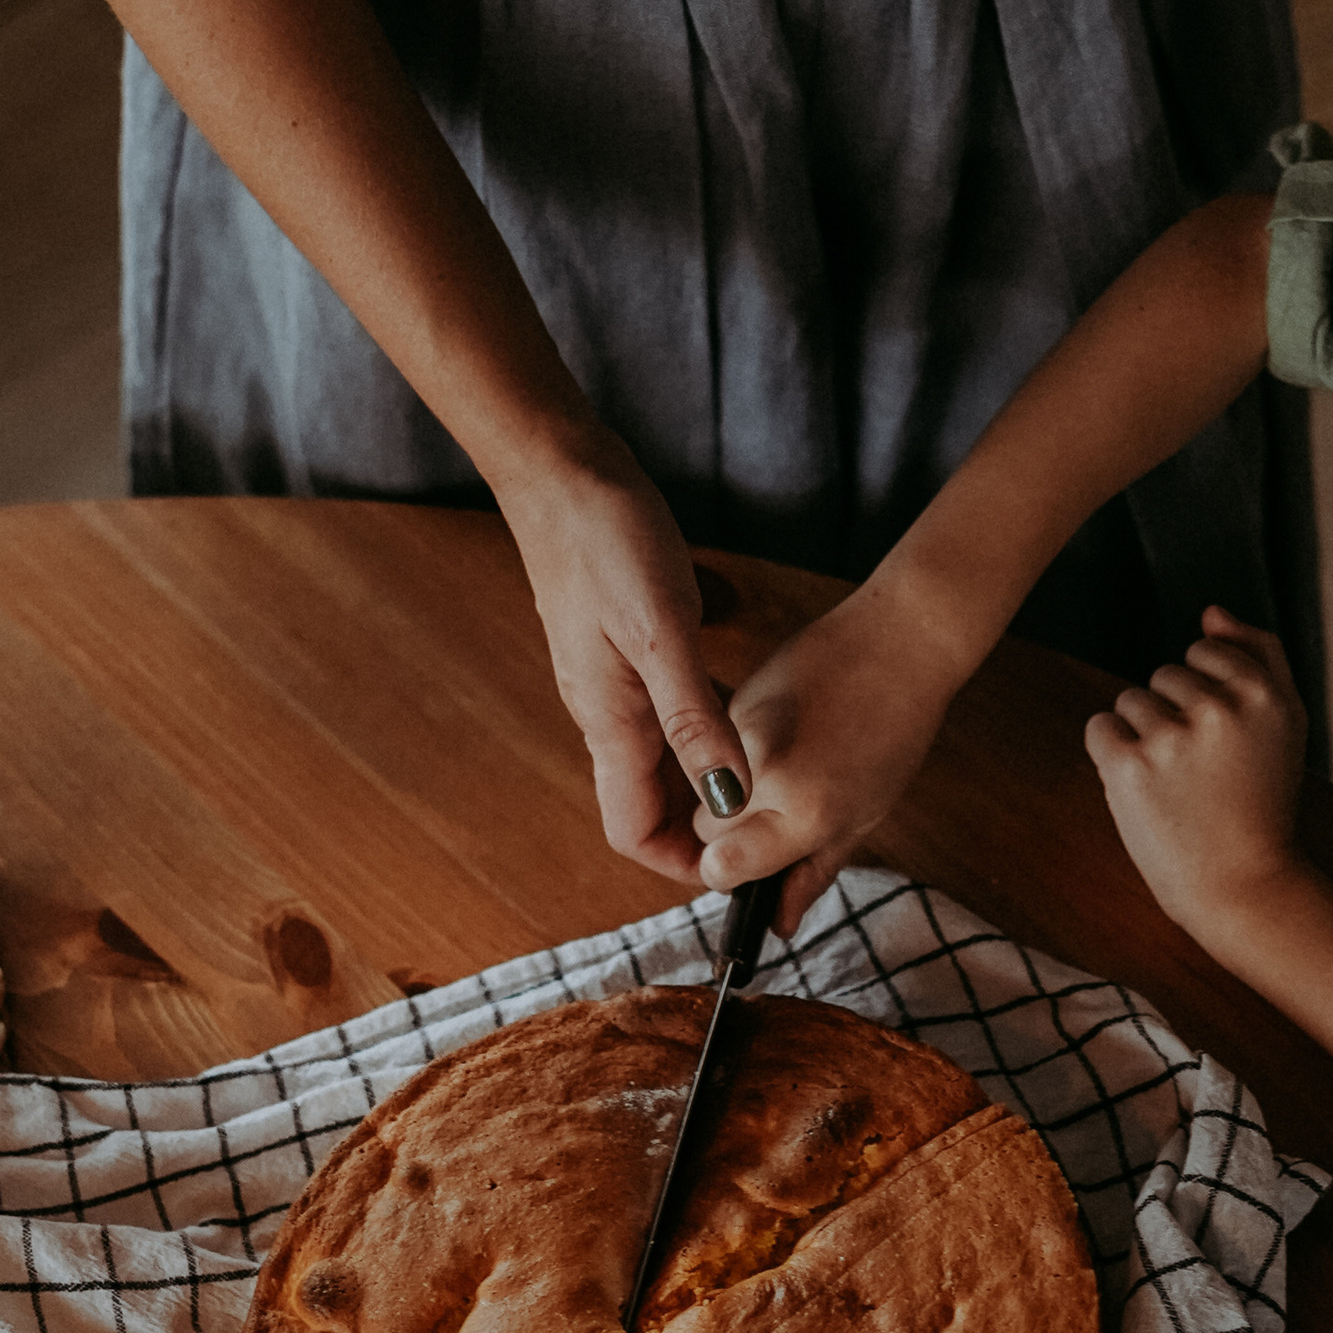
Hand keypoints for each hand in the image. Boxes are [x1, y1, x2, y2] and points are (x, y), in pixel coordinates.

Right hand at [493, 442, 745, 884]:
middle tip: (772, 821)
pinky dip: (703, 721)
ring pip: (659, 756)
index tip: (738, 863)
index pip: (632, 830)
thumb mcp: (662, 630)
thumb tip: (729, 802)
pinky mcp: (623, 646)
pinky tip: (743, 704)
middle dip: (704, 825)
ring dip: (708, 772)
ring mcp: (612, 680)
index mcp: (608, 722)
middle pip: (649, 801)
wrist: (560, 468)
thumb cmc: (606, 539)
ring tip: (770, 773)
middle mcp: (605, 712)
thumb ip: (693, 720)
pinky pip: (664, 709)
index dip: (682, 861)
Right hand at [696, 582, 965, 931]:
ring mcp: (744, 736)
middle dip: (728, 832)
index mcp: (804, 813)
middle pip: (706, 831)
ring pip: (703, 790)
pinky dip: (735, 756)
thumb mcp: (863, 815)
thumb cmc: (893, 732)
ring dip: (729, 794)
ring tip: (781, 770)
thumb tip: (779, 926)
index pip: (722, 867)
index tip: (749, 863)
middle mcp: (765, 778)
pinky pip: (718, 749)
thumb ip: (813, 872)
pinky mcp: (735, 702)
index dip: (730, 871)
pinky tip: (778, 738)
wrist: (896, 646)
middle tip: (774, 811)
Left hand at [1084, 609, 1308, 947]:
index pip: (1203, 651)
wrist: (1242, 885)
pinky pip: (1099, 728)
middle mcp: (1219, 709)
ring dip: (1143, 738)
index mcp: (1263, 694)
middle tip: (1203, 773)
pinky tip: (1143, 788)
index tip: (1224, 743)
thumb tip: (1210, 612)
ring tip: (1176, 785)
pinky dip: (1111, 755)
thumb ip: (1259, 656)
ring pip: (1130, 701)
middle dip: (1175, 717)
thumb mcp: (1286, 723)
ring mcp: (1171, 737)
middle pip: (1164, 675)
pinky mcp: (1128, 766)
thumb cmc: (1262, 803)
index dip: (1207, 697)